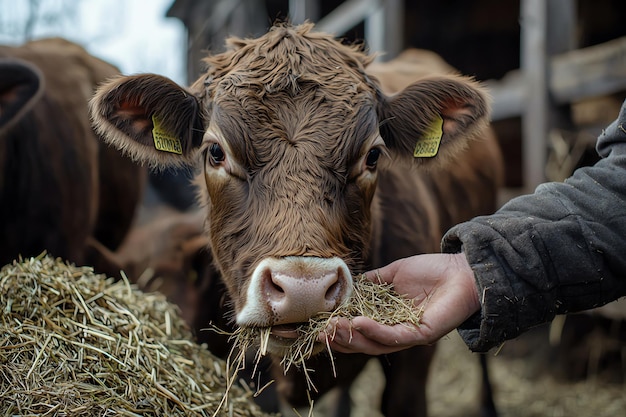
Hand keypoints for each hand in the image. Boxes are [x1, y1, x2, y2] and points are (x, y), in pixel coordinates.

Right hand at [318, 253, 479, 354]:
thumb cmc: (431, 270)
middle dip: (341, 339)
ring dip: (353, 338)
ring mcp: (410, 335)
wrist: (462, 270)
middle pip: (364, 343)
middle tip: (321, 333)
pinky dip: (375, 331)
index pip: (360, 330)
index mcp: (389, 319)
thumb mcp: (394, 273)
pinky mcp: (423, 334)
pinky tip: (358, 322)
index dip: (339, 330)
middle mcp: (398, 331)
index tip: (319, 324)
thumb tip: (346, 283)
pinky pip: (395, 336)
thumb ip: (371, 282)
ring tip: (334, 328)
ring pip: (376, 344)